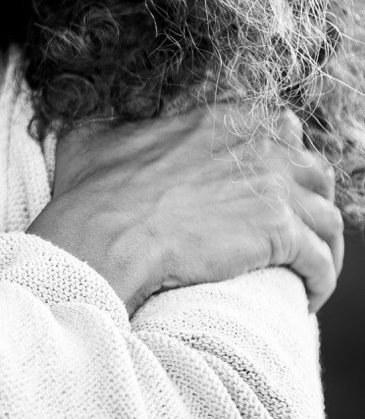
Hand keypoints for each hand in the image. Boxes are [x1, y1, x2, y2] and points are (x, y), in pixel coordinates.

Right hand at [27, 102, 342, 313]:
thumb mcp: (94, 139)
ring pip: (328, 219)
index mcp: (219, 120)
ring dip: (323, 249)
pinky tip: (306, 299)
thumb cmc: (92, 193)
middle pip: (315, 172)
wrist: (104, 236)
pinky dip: (321, 281)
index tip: (275, 191)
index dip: (285, 160)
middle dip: (313, 205)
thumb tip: (91, 122)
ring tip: (306, 275)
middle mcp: (255, 145)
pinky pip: (322, 261)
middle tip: (296, 237)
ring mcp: (272, 187)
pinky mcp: (280, 232)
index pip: (282, 127)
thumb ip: (108, 124)